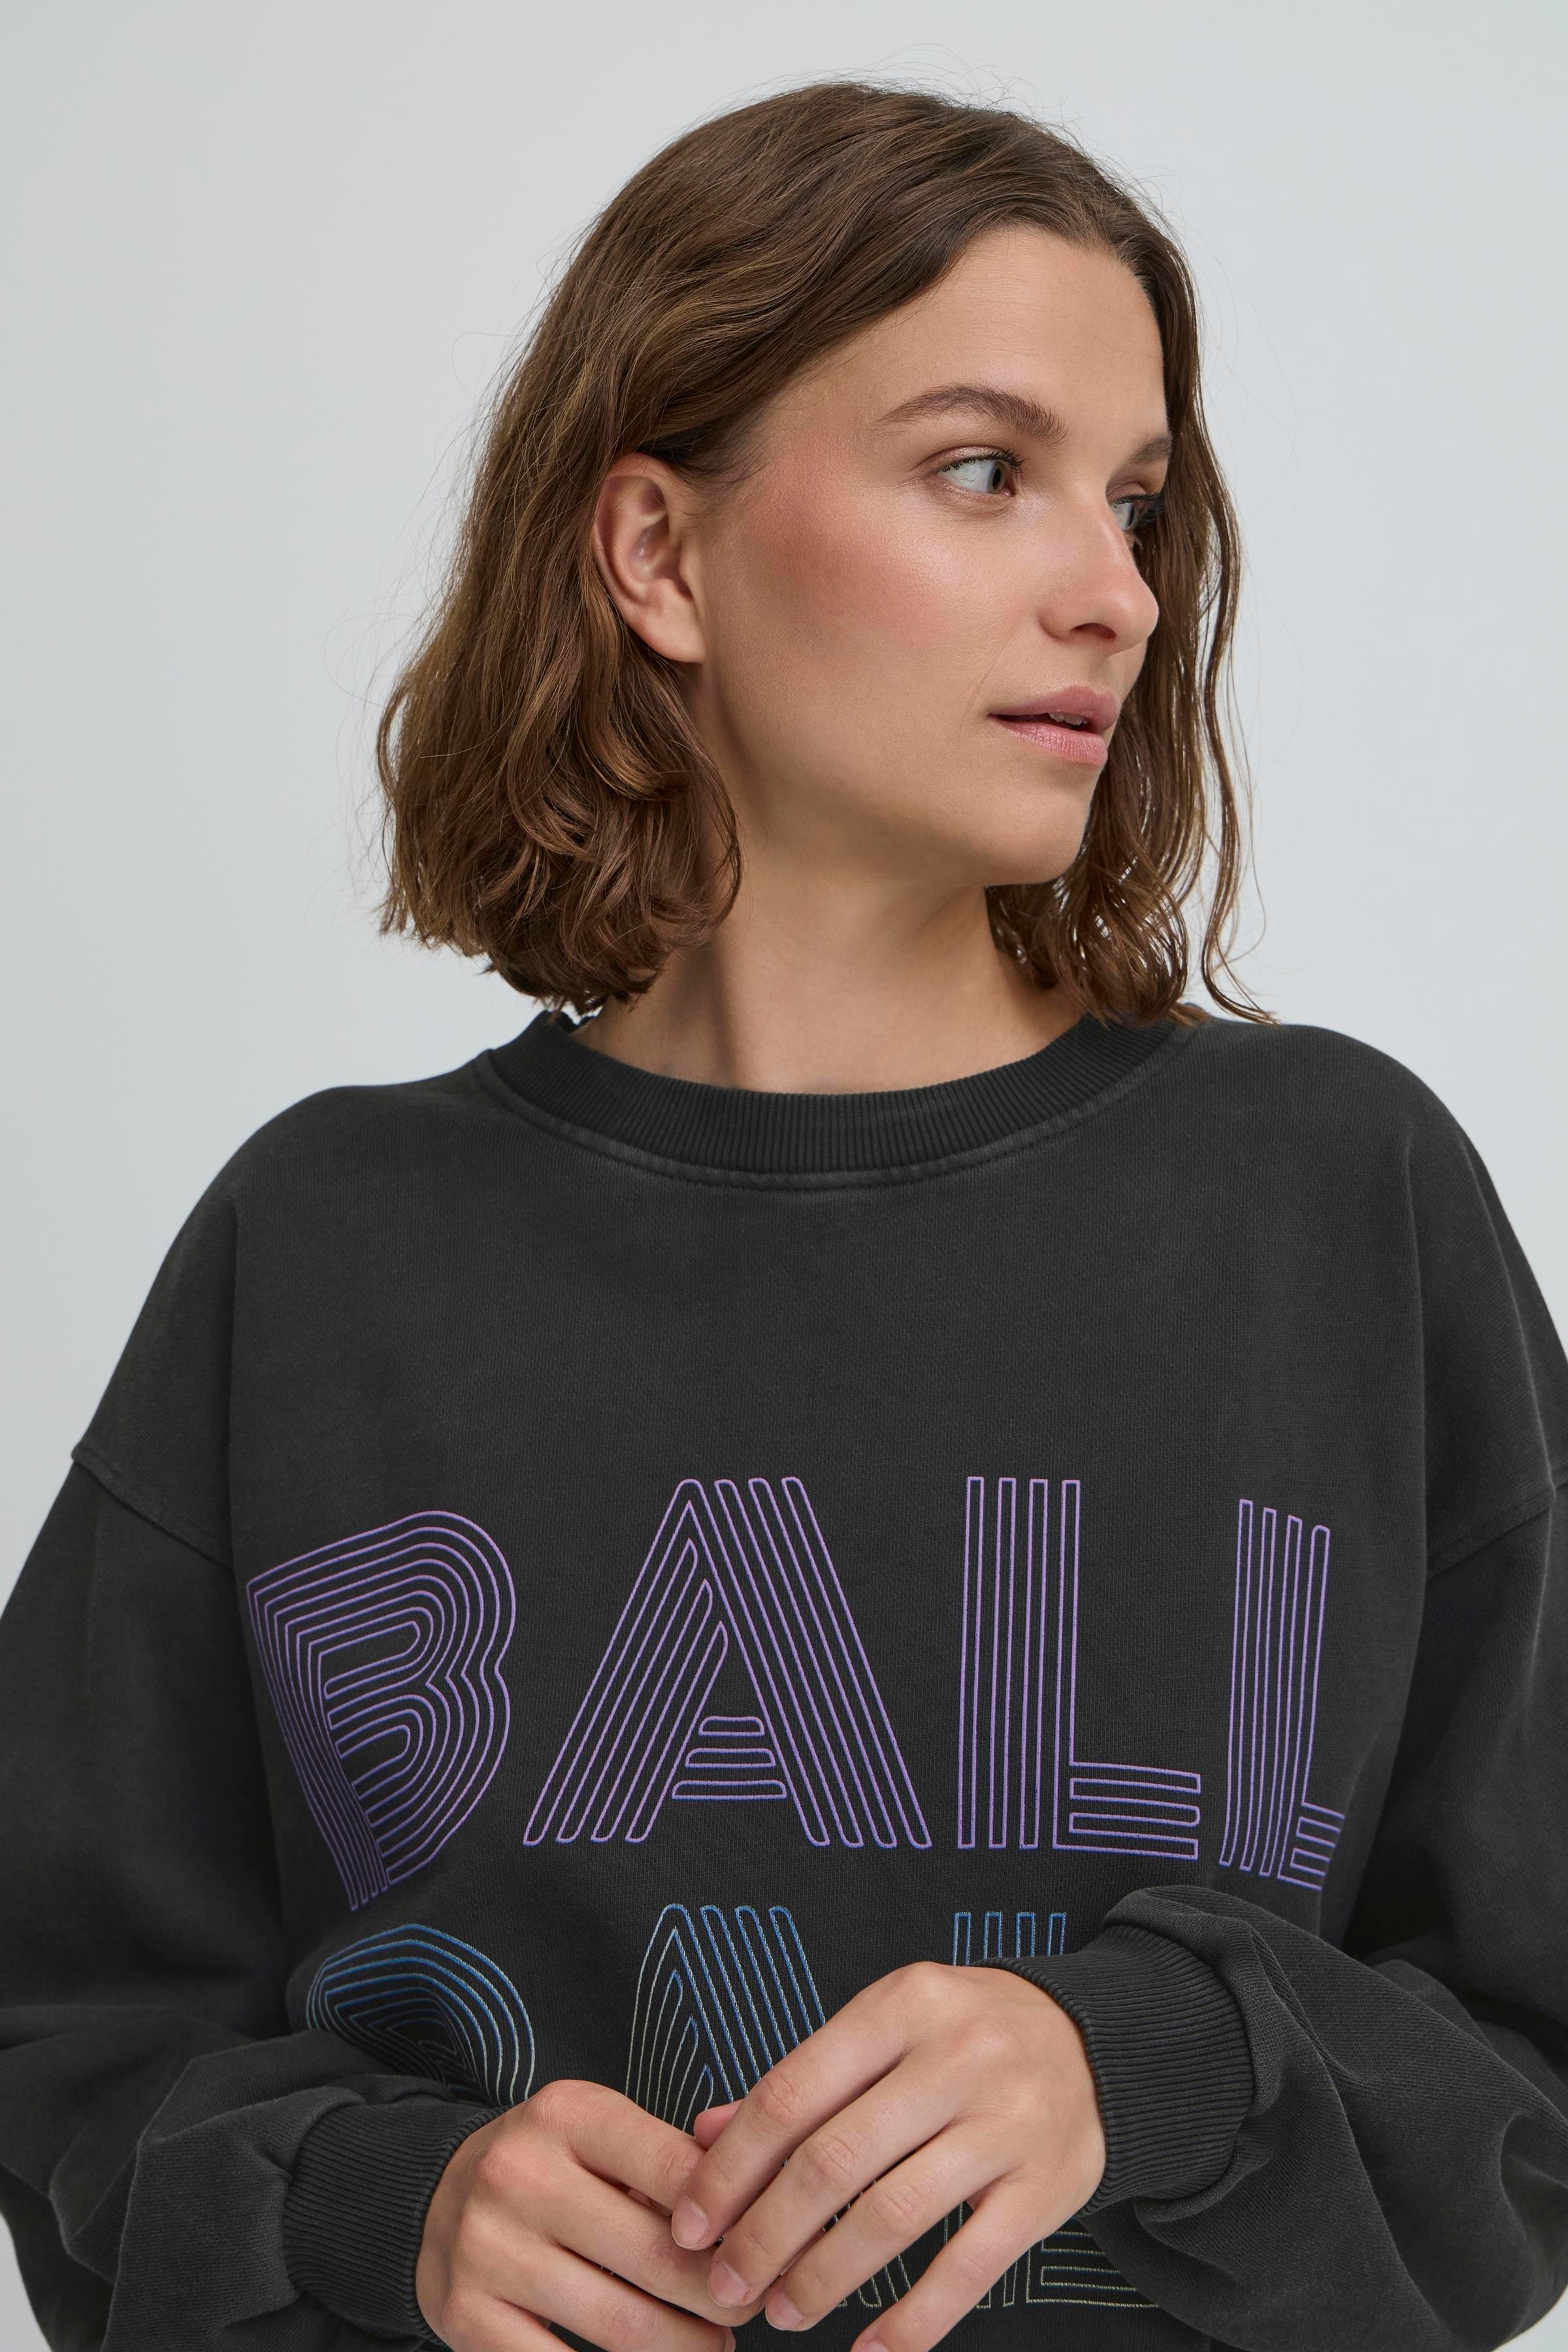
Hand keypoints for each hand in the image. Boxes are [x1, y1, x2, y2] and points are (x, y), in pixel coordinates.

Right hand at [415, 2077, 767, 2351]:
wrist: (434, 2196)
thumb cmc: (549, 2165)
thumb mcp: (601, 2134)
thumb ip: (674, 2160)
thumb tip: (759, 2211)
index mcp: (566, 2115)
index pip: (678, 2170)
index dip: (735, 2219)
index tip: (765, 2247)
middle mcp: (520, 2175)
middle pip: (658, 2258)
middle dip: (723, 2296)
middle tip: (751, 2307)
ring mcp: (489, 2249)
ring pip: (623, 2327)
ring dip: (687, 2348)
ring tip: (714, 2345)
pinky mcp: (466, 2317)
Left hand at [669, 1962, 1106, 2351]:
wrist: (1096, 2042)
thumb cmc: (963, 2038)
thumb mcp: (885, 2029)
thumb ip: (800, 2081)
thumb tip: (702, 2135)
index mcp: (901, 2006)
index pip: (791, 2093)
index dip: (731, 2169)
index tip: (691, 2224)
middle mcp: (955, 2056)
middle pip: (834, 2160)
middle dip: (766, 2234)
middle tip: (727, 2286)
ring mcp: (1007, 2122)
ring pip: (892, 2216)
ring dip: (824, 2277)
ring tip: (783, 2311)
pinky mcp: (1047, 2186)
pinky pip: (967, 2268)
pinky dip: (912, 2321)